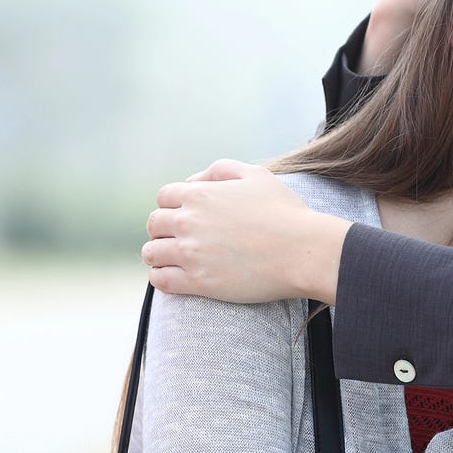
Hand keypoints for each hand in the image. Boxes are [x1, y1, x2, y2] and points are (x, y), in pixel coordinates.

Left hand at [143, 159, 348, 303]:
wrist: (301, 251)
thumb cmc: (284, 211)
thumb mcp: (257, 175)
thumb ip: (221, 170)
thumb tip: (194, 180)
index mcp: (200, 194)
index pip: (164, 197)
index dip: (173, 204)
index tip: (184, 214)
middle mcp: (188, 222)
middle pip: (154, 224)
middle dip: (163, 228)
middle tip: (179, 236)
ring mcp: (190, 253)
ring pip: (151, 253)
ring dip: (159, 253)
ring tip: (173, 258)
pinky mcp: (197, 282)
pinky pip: (161, 280)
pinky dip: (161, 277)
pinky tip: (175, 275)